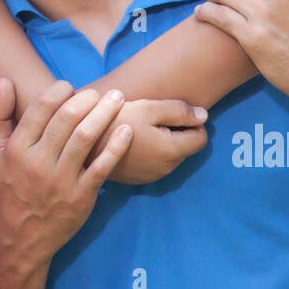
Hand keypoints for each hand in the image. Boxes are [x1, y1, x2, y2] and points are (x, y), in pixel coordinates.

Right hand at [0, 78, 133, 261]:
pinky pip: (102, 167)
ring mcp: (60, 181)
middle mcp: (37, 163)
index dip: (60, 90)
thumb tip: (4, 80)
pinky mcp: (81, 197)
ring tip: (118, 98)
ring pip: (86, 137)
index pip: (41, 107)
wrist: (21, 238)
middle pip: (67, 118)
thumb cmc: (10, 189)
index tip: (71, 87)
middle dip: (88, 98)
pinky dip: (116, 146)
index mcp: (17, 149)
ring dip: (105, 113)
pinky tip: (127, 130)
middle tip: (101, 91)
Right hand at [91, 99, 208, 183]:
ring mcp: (151, 177)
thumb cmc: (117, 120)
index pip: (201, 138)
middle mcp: (166, 169)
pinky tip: (133, 142)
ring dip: (163, 142)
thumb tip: (204, 116)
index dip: (192, 122)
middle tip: (153, 119)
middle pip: (185, 147)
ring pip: (170, 156)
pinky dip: (150, 152)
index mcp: (172, 151)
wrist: (84, 144)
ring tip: (141, 129)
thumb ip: (180, 111)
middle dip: (177, 132)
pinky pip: (155, 164)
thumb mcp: (149, 108)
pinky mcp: (137, 179)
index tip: (174, 113)